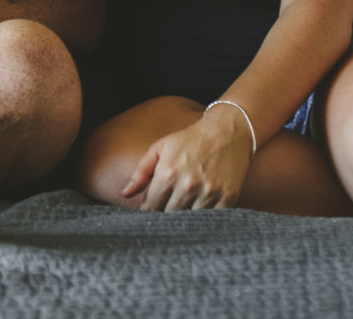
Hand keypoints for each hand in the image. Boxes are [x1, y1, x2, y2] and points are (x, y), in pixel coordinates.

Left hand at [122, 109, 253, 210]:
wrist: (227, 131)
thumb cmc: (190, 139)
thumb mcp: (160, 148)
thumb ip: (141, 172)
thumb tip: (125, 194)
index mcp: (168, 172)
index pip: (151, 206)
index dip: (148, 211)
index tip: (149, 211)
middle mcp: (188, 185)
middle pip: (169, 215)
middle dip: (164, 215)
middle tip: (165, 212)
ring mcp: (209, 192)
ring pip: (190, 220)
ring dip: (184, 220)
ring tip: (182, 212)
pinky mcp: (227, 198)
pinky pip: (211, 219)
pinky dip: (204, 220)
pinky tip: (199, 212)